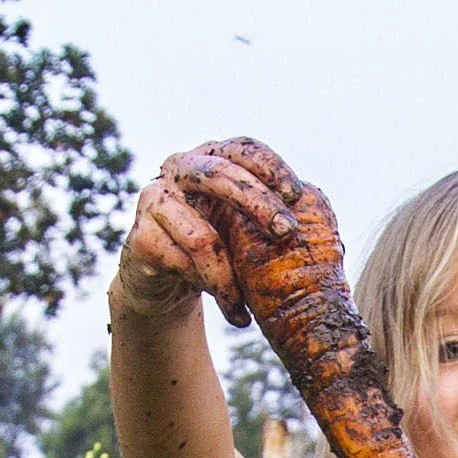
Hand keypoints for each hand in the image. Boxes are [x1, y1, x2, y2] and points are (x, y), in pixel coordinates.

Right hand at [110, 142, 301, 327]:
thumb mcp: (242, 224)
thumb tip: (317, 213)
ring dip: (230, 276)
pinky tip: (229, 308)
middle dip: (258, 203)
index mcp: (210, 157)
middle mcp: (178, 170)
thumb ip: (267, 212)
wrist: (160, 281)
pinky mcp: (140, 237)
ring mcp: (154, 201)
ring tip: (249, 307)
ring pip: (202, 238)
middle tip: (285, 232)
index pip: (242, 149)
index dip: (270, 167)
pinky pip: (183, 266)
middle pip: (219, 176)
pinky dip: (211, 289)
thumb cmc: (213, 246)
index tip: (296, 195)